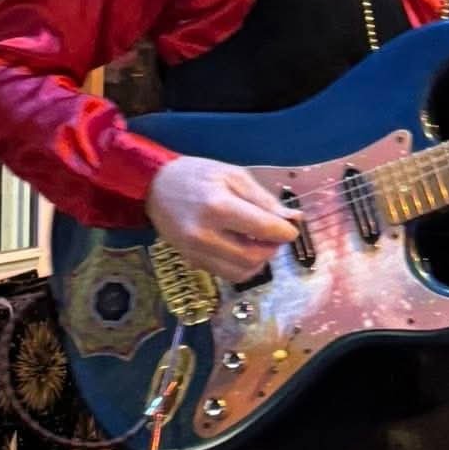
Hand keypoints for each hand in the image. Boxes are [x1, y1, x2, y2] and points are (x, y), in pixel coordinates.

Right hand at [145, 155, 300, 281]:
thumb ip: (263, 199)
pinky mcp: (192, 262)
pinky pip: (227, 275)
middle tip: (274, 235)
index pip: (263, 229)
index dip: (285, 232)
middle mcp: (205, 235)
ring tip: (258, 242)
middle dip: (272, 249)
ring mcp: (196, 252)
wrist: (154, 187)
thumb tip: (293, 219)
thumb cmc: (196, 174)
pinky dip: (242, 267)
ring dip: (259, 261)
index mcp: (217, 207)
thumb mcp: (232, 175)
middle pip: (254, 257)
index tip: (291, 228)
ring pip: (242, 272)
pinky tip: (242, 249)